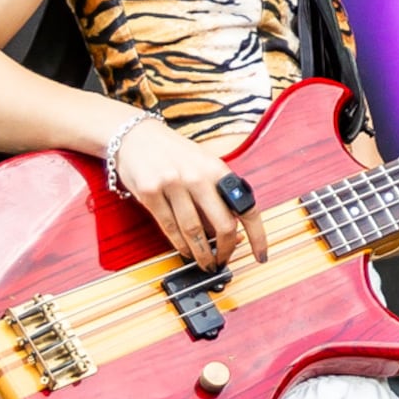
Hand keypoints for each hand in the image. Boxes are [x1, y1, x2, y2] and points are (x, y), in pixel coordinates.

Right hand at [111, 116, 270, 268]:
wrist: (136, 136)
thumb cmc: (174, 153)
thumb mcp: (204, 165)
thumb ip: (218, 195)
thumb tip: (232, 232)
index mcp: (217, 170)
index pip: (247, 208)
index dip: (258, 236)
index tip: (261, 255)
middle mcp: (197, 177)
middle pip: (223, 225)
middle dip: (225, 250)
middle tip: (223, 261)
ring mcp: (173, 184)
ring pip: (194, 231)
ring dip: (201, 253)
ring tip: (205, 262)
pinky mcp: (150, 193)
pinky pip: (170, 227)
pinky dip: (180, 244)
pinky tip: (185, 250)